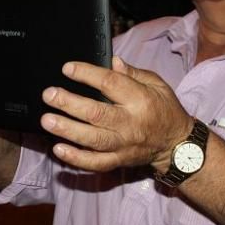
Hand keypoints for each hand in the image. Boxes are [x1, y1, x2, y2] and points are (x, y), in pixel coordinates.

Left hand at [39, 56, 193, 172]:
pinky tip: (58, 150)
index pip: (110, 83)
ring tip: (47, 121)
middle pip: (96, 113)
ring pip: (93, 140)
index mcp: (140, 99)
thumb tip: (113, 61)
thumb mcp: (157, 84)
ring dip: (68, 130)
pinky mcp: (119, 161)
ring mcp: (124, 145)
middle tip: (49, 95)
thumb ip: (133, 73)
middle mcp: (131, 123)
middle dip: (70, 103)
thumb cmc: (164, 110)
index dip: (87, 74)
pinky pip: (96, 163)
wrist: (177, 145)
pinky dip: (76, 159)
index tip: (67, 69)